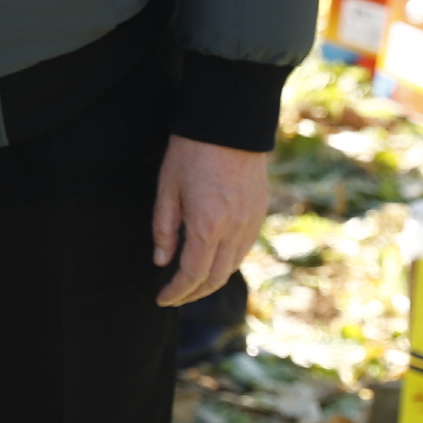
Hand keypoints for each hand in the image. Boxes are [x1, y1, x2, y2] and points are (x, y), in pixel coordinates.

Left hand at [152, 135, 269, 306]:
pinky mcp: (260, 213)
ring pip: (233, 266)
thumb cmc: (191, 152)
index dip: (177, 291)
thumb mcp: (167, 188)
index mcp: (208, 226)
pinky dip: (227, 262)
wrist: (229, 125)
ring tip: (191, 284)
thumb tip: (162, 261)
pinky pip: (244, 249)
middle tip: (174, 297)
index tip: (162, 298)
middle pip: (216, 278)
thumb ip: (164, 228)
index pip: (193, 275)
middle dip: (194, 293)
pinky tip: (213, 260)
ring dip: (212, 281)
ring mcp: (251, 223)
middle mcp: (234, 230)